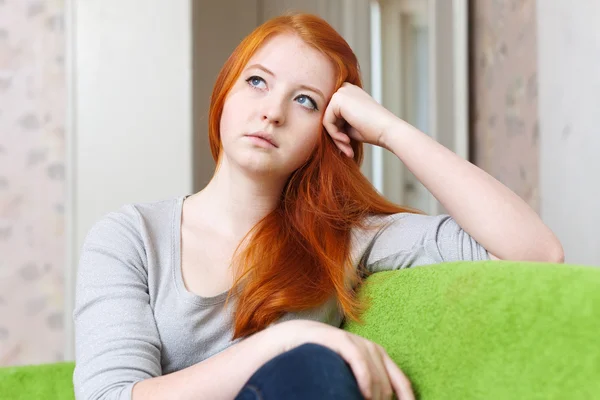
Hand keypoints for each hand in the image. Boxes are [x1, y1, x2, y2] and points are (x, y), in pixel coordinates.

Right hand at [273, 319, 414, 399]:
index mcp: (379, 357)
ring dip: (373, 397)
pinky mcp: (342, 340)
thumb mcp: (349, 374)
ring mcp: (357, 343)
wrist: (299, 337)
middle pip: (387, 387)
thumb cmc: (325, 361)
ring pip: (376, 378)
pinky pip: (360, 361)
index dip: (407, 399)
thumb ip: (365, 386)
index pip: (402, 383)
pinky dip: (365, 380)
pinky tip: (364, 394)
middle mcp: (373, 349)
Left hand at [323, 83, 399, 157]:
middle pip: (328, 116)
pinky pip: (326, 122)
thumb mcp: (350, 125)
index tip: (347, 145)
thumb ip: (337, 123)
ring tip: (347, 147)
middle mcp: (344, 88)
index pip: (332, 114)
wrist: (387, 130)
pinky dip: (334, 135)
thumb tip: (321, 130)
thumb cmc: (373, 130)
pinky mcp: (338, 99)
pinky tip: (347, 140)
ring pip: (326, 120)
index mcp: (349, 93)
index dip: (338, 132)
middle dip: (335, 135)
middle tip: (347, 149)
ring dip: (335, 137)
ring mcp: (341, 92)